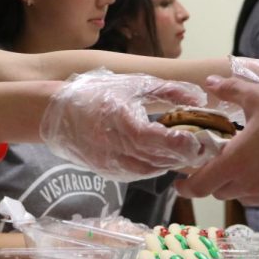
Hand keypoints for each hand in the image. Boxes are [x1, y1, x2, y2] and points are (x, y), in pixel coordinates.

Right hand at [40, 69, 208, 181]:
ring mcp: (108, 162)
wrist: (56, 113)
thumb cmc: (96, 93)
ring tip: (185, 153)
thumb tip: (199, 99)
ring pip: (148, 170)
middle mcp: (113, 146)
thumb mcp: (133, 85)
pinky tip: (163, 157)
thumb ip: (168, 91)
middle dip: (181, 156)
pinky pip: (137, 174)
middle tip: (202, 148)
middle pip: (155, 158)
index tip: (197, 139)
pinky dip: (153, 167)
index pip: (153, 139)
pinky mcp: (106, 172)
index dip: (177, 142)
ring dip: (169, 163)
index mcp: (119, 120)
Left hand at [176, 76, 258, 205]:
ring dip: (241, 185)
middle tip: (221, 164)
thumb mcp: (257, 98)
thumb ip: (229, 90)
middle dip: (216, 181)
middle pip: (221, 192)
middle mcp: (251, 184)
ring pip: (246, 197)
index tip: (181, 185)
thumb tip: (209, 81)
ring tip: (251, 165)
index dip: (187, 188)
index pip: (200, 186)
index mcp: (235, 162)